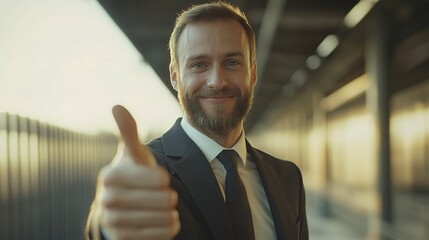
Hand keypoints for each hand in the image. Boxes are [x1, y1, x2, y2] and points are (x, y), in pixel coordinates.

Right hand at [95, 105, 179, 239]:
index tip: (159, 179)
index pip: (159, 179)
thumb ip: (129, 132)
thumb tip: (116, 106)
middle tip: (164, 195)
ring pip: (164, 218)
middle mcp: (106, 200)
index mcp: (109, 175)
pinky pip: (160, 235)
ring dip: (171, 213)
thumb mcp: (134, 154)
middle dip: (169, 197)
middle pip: (163, 200)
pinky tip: (165, 221)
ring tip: (165, 208)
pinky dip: (169, 228)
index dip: (165, 179)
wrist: (123, 208)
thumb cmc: (134, 175)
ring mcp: (113, 222)